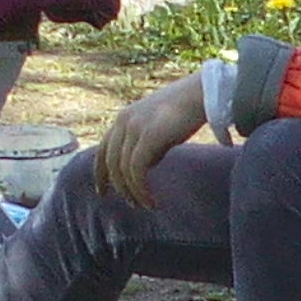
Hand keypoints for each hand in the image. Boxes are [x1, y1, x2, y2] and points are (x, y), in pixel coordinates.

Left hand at [97, 74, 206, 209]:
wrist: (201, 95)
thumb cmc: (186, 113)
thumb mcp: (159, 129)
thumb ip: (148, 145)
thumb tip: (145, 166)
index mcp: (123, 118)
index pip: (103, 149)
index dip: (100, 173)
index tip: (101, 191)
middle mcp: (123, 121)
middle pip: (110, 162)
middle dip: (117, 186)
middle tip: (132, 204)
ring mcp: (134, 127)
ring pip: (122, 169)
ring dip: (133, 191)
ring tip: (146, 204)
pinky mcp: (147, 136)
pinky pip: (136, 170)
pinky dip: (141, 189)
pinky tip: (152, 200)